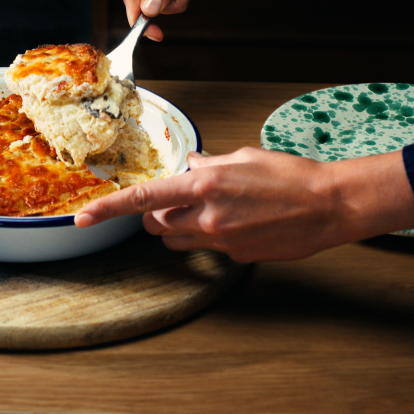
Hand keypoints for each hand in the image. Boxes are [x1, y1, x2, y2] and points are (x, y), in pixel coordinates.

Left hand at [75, 147, 413, 262]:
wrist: (330, 205)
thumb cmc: (290, 175)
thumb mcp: (243, 157)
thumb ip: (207, 164)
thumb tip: (189, 166)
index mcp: (204, 186)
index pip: (142, 199)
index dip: (108, 210)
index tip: (83, 219)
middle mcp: (207, 216)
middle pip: (154, 224)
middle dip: (154, 213)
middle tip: (174, 199)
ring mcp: (222, 240)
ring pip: (175, 240)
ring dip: (176, 226)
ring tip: (206, 209)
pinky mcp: (237, 256)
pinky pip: (206, 248)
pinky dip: (207, 235)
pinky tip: (235, 221)